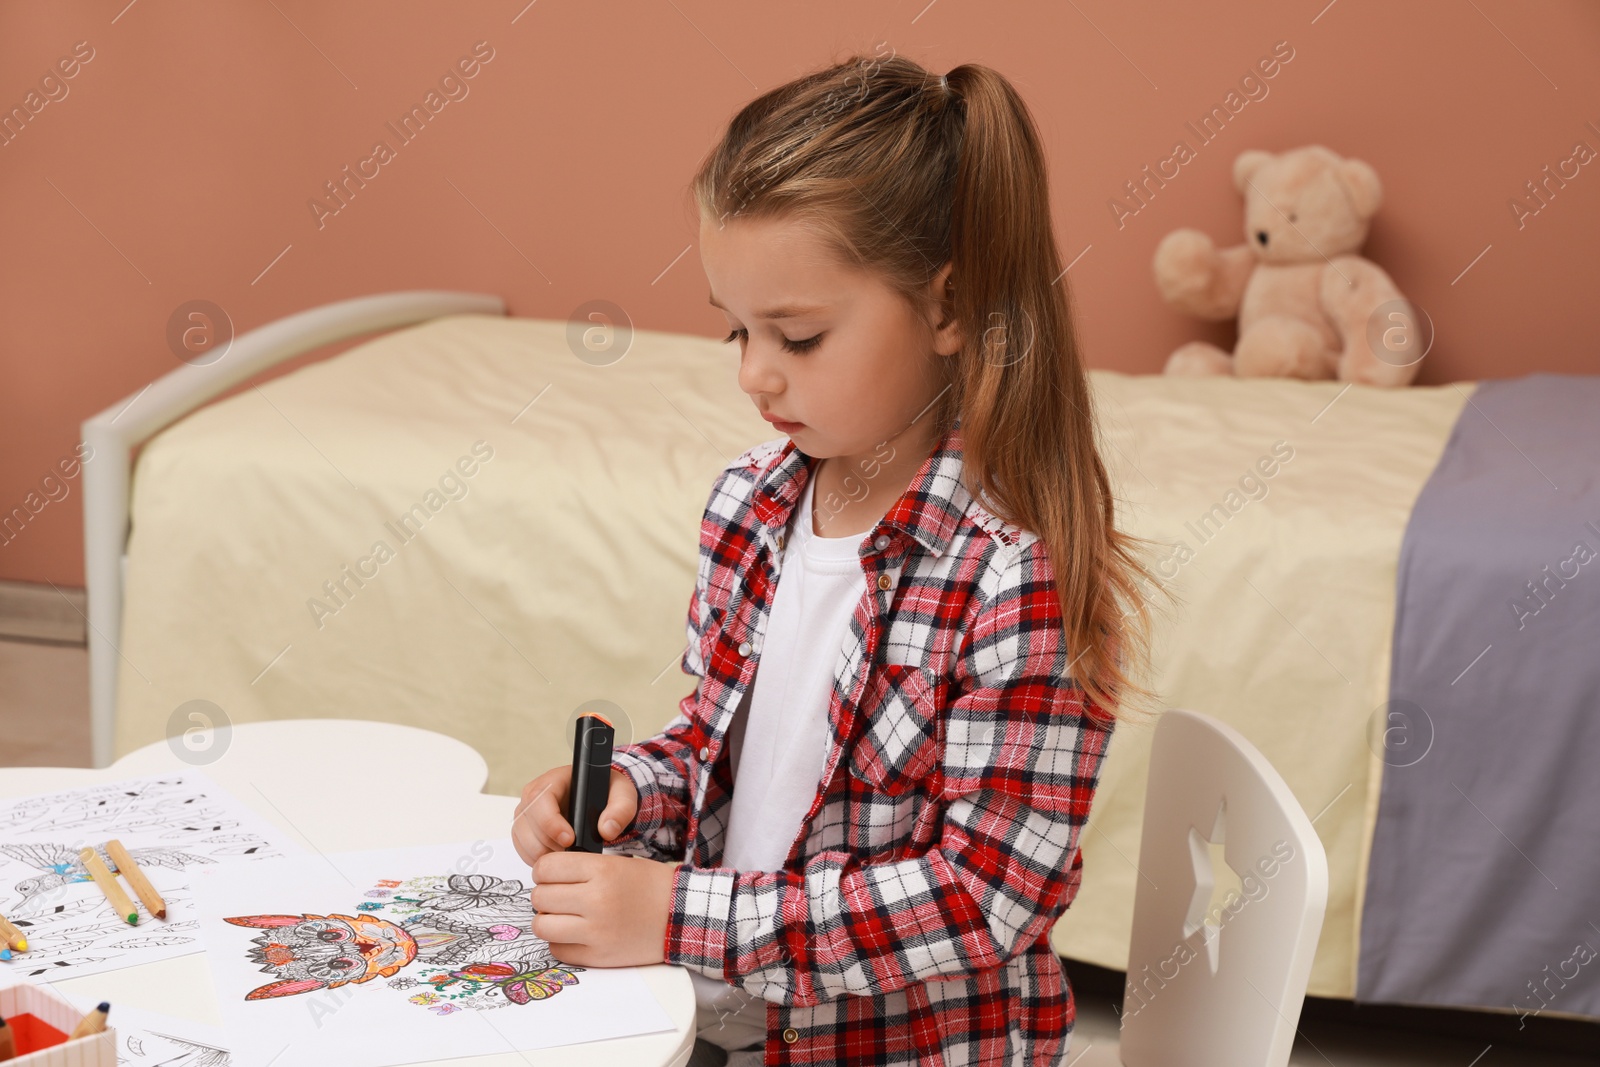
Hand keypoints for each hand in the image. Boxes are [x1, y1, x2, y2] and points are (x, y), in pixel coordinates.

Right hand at [511, 764, 638, 867]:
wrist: (600, 797)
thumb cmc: (607, 792)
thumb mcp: (622, 795)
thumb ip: (621, 810)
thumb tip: (607, 830)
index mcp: (554, 780)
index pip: (540, 799)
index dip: (551, 823)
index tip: (569, 840)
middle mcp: (534, 795)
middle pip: (528, 823)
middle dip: (550, 843)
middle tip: (573, 851)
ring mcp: (526, 812)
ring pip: (523, 839)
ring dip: (543, 854)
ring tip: (567, 853)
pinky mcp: (524, 829)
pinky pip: (522, 849)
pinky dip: (537, 858)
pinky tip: (556, 857)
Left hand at [530, 852, 678, 966]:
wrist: (681, 916)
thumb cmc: (650, 886)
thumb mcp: (618, 862)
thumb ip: (582, 866)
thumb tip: (544, 875)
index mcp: (602, 871)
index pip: (545, 868)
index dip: (543, 872)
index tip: (550, 876)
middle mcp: (596, 900)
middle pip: (540, 897)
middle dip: (545, 896)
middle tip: (558, 897)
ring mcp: (596, 932)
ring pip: (542, 926)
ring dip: (548, 921)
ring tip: (563, 917)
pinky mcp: (598, 956)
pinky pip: (557, 950)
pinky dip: (561, 942)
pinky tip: (575, 934)